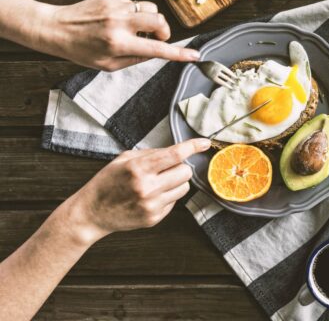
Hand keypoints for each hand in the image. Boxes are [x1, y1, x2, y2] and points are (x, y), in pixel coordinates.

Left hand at [43, 0, 198, 70]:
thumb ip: (136, 59)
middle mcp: (119, 24)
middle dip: (164, 30)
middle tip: (157, 37)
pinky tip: (118, 20)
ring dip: (150, 20)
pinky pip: (134, 4)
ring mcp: (116, 8)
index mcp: (119, 44)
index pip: (157, 49)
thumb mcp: (109, 65)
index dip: (179, 54)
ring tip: (136, 28)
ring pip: (150, 9)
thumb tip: (158, 51)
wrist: (57, 28)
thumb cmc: (82, 51)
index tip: (194, 55)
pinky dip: (133, 14)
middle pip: (159, 21)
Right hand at [66, 138, 210, 243]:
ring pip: (184, 188)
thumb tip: (178, 152)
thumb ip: (152, 154)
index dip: (193, 146)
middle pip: (185, 172)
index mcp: (138, 168)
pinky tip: (150, 196)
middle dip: (180, 167)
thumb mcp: (124, 159)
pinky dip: (167, 196)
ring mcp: (152, 205)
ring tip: (158, 183)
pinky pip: (174, 202)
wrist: (91, 212)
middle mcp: (147, 187)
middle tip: (167, 168)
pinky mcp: (154, 218)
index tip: (204, 143)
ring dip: (176, 182)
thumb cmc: (108, 182)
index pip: (175, 155)